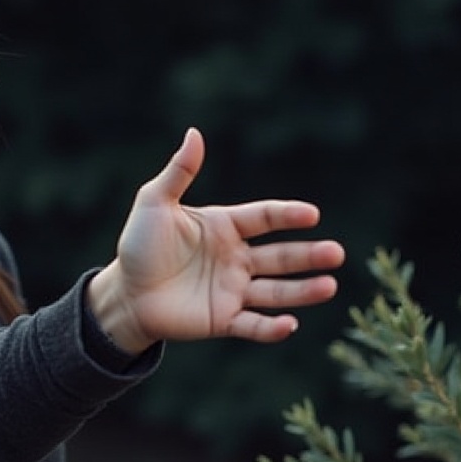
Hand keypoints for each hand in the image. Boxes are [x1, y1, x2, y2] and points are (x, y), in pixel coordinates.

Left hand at [88, 128, 345, 351]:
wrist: (124, 295)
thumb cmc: (139, 246)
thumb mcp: (155, 203)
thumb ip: (178, 172)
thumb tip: (195, 133)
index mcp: (225, 227)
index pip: (264, 218)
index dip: (288, 216)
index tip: (312, 215)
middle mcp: (236, 259)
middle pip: (280, 256)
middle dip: (308, 256)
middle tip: (336, 254)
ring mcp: (233, 291)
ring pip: (276, 291)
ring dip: (303, 291)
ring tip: (330, 286)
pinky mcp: (223, 320)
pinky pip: (253, 325)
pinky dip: (272, 328)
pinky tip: (291, 324)